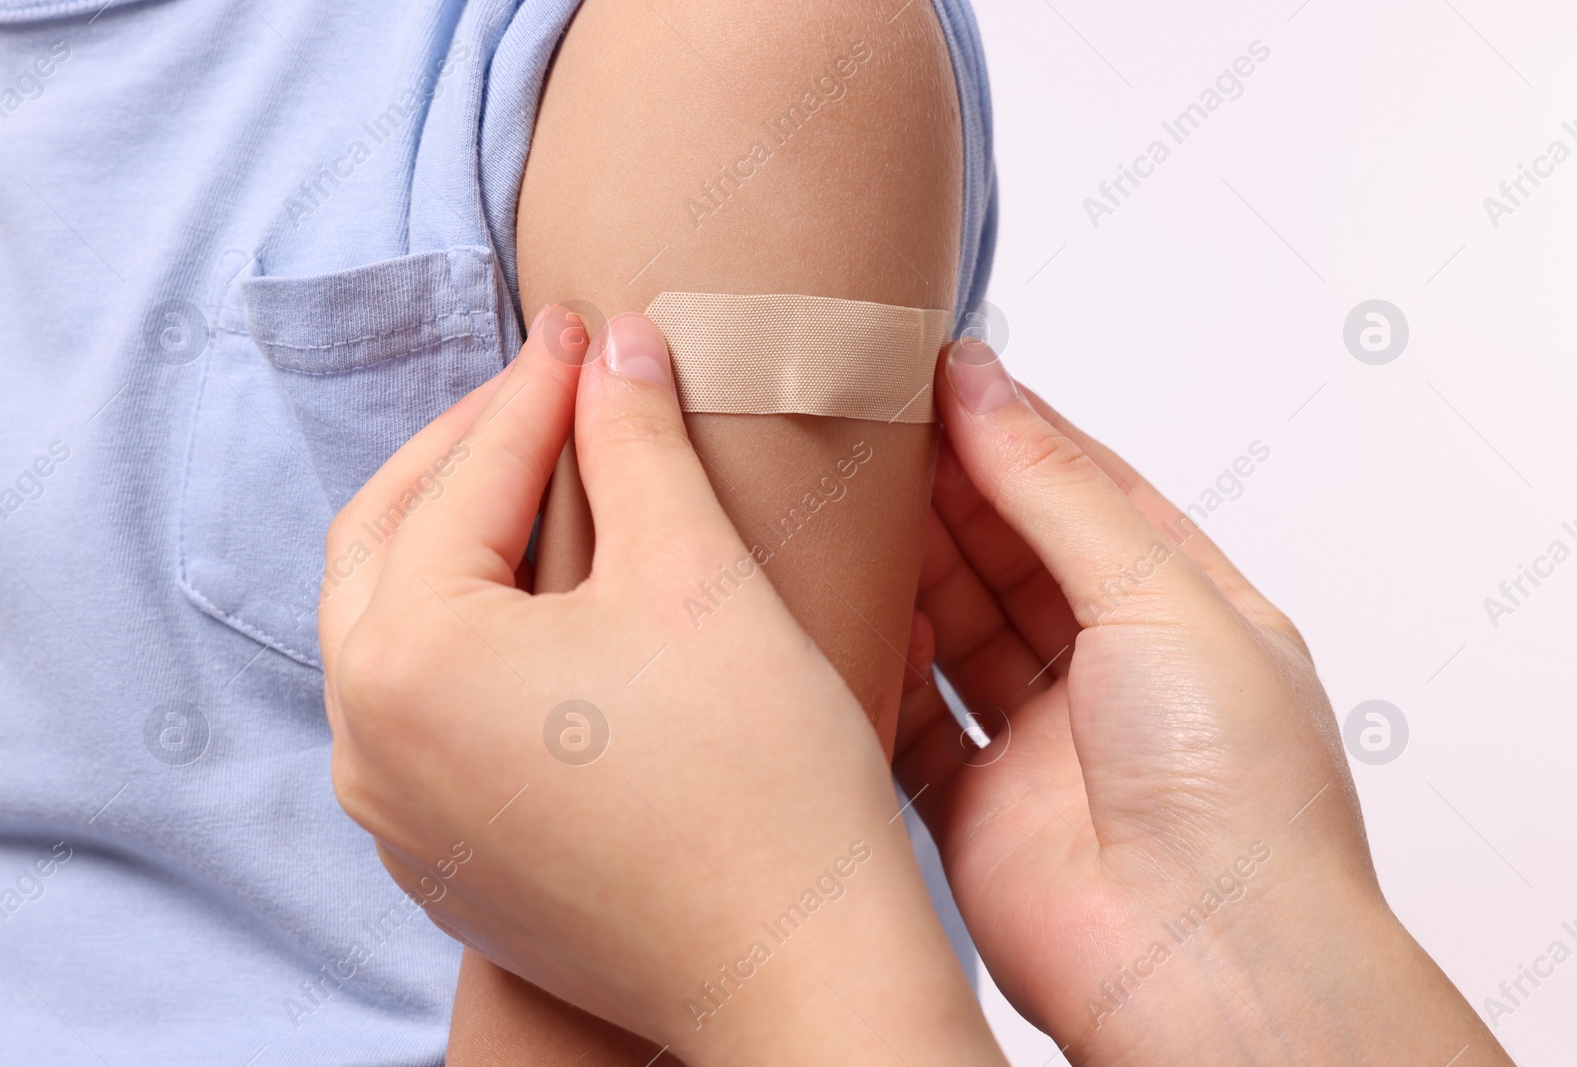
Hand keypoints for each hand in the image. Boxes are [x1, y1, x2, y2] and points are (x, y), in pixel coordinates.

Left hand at [317, 310, 1003, 1065]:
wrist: (797, 969)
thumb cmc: (758, 778)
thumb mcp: (695, 574)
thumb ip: (636, 438)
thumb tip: (617, 345)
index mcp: (406, 662)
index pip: (467, 479)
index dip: (539, 387)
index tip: (587, 328)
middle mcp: (368, 744)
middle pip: (391, 543)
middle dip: (471, 450)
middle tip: (552, 387)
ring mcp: (398, 817)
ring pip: (399, 629)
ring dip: (462, 539)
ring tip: (544, 478)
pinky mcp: (446, 861)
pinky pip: (429, 712)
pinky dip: (474, 635)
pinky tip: (548, 605)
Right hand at [895, 341, 1514, 1065]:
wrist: (1204, 967)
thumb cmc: (1236, 793)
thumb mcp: (1160, 597)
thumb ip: (1059, 491)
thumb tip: (984, 383)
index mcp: (1184, 615)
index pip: (1086, 492)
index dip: (1012, 430)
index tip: (937, 374)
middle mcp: (1112, 675)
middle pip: (1009, 554)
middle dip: (947, 488)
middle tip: (873, 423)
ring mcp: (1041, 742)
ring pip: (955, 627)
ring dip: (907, 566)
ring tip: (846, 495)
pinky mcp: (975, 807)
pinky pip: (912, 715)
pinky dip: (881, 663)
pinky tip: (850, 610)